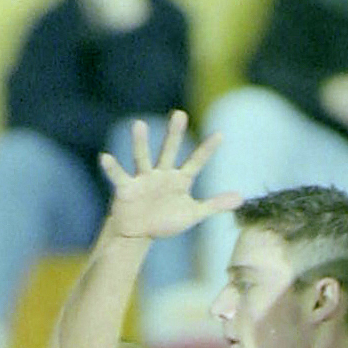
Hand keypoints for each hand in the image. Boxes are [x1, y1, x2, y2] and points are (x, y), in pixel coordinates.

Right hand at [99, 111, 241, 242]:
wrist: (138, 233)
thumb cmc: (165, 220)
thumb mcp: (193, 214)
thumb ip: (215, 205)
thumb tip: (242, 198)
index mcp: (180, 179)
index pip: (196, 162)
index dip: (207, 150)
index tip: (221, 135)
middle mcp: (162, 174)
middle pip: (170, 151)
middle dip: (174, 134)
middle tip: (180, 114)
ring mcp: (143, 179)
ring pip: (143, 157)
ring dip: (140, 142)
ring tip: (138, 124)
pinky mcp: (126, 188)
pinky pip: (118, 176)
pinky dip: (111, 167)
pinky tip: (105, 158)